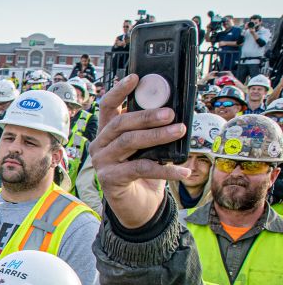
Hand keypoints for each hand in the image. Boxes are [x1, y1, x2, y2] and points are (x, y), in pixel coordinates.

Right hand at [88, 74, 189, 227]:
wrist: (138, 206)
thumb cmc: (144, 173)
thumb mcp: (148, 148)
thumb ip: (152, 132)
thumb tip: (176, 114)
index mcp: (108, 133)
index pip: (107, 106)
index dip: (119, 90)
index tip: (135, 77)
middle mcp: (100, 145)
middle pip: (121, 123)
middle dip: (147, 116)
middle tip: (171, 113)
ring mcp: (103, 162)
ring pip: (129, 142)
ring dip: (157, 136)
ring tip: (180, 131)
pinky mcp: (110, 179)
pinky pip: (140, 168)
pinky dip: (166, 169)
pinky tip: (184, 170)